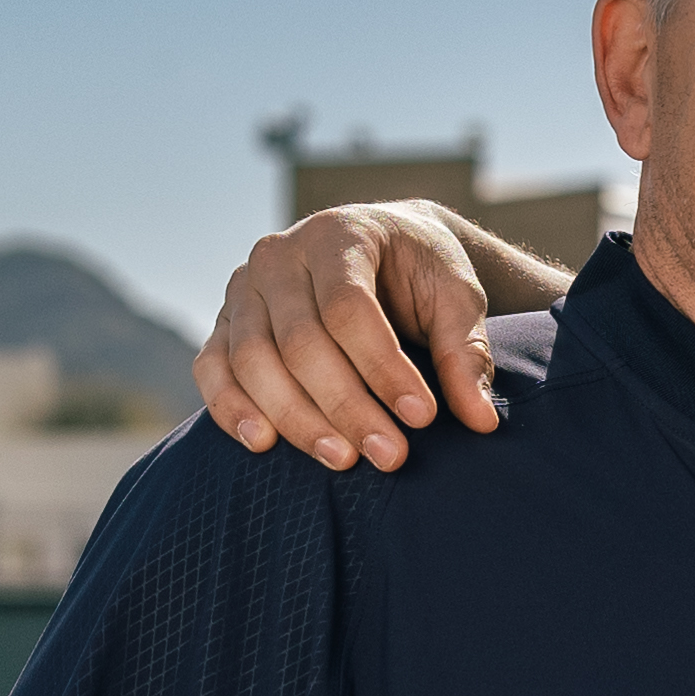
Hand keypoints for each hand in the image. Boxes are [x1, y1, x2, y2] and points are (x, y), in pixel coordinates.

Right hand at [197, 202, 502, 470]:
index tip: (423, 418)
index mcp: (339, 234)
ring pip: (253, 360)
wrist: (381, 252)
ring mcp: (244, 289)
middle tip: (389, 456)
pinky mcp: (224, 324)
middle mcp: (280, 256)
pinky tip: (264, 444)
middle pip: (299, 340)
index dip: (382, 367)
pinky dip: (231, 408)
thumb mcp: (456, 297)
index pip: (348, 307)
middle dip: (345, 405)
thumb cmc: (419, 275)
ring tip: (343, 461)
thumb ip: (465, 350)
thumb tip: (480, 419)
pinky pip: (213, 368)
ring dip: (296, 419)